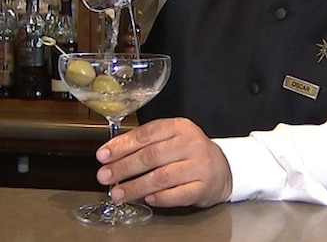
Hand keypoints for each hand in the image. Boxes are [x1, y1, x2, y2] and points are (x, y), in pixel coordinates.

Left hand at [96, 117, 232, 207]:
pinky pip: (176, 195)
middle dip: (124, 167)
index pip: (146, 134)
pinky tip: (146, 200)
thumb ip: (145, 142)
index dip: (122, 146)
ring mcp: (199, 166)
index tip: (103, 156)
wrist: (223, 168)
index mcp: (180, 127)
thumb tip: (111, 154)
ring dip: (135, 187)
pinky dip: (159, 198)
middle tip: (105, 176)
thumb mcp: (171, 138)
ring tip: (118, 193)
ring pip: (161, 177)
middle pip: (151, 156)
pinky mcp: (203, 186)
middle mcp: (191, 144)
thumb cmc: (189, 153)